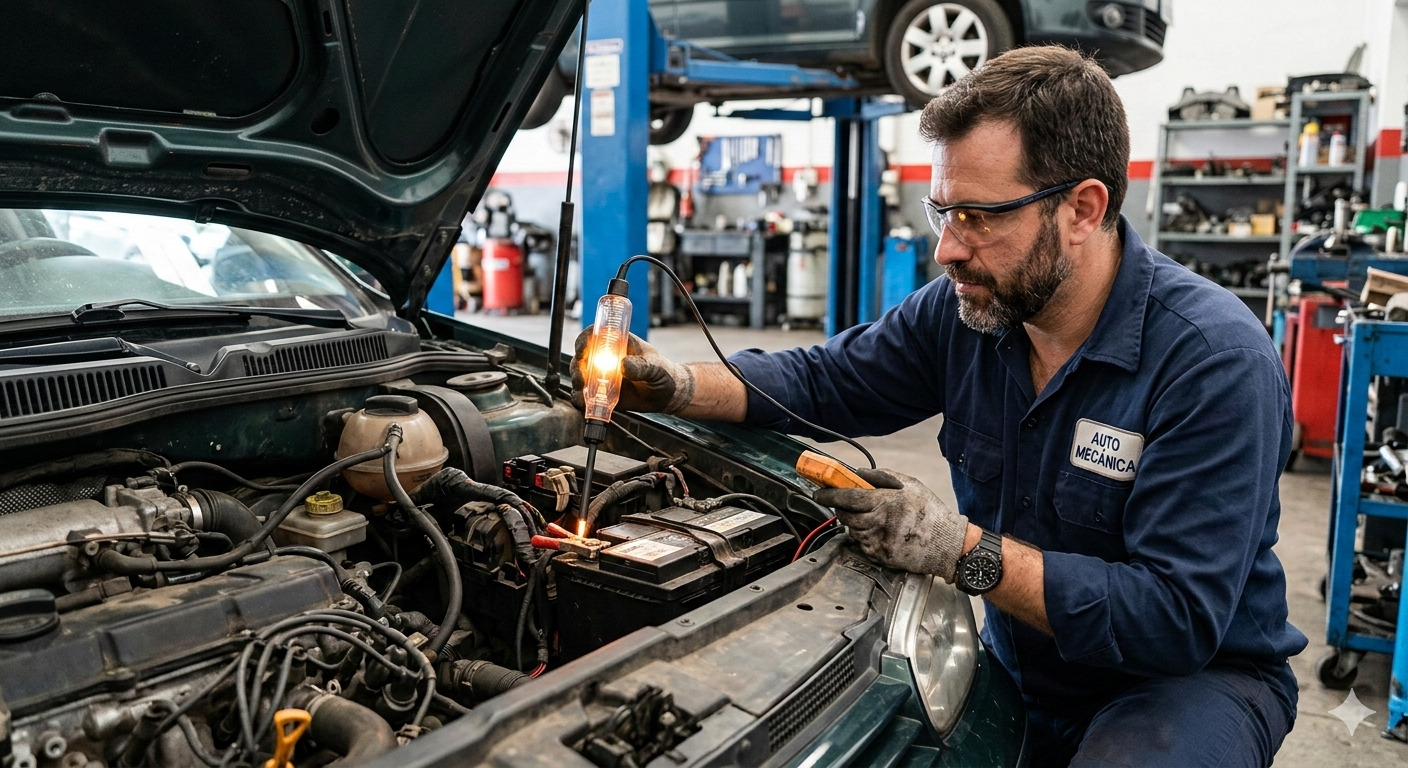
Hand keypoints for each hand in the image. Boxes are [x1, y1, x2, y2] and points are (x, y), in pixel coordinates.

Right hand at [571, 329, 695, 413]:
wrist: (668, 395)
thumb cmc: (664, 374)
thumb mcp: (656, 368)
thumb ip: (642, 366)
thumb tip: (624, 365)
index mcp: (618, 343)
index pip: (594, 335)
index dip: (584, 340)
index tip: (582, 350)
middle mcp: (606, 358)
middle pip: (581, 357)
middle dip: (578, 367)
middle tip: (583, 379)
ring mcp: (602, 376)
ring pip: (580, 376)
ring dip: (578, 384)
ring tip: (584, 393)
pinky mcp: (603, 394)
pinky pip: (586, 396)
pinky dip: (582, 400)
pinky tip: (586, 403)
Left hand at [814, 468, 968, 579]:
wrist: (947, 544)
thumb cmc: (930, 512)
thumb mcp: (910, 485)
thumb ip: (881, 477)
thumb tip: (858, 473)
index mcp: (886, 501)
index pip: (848, 496)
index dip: (830, 494)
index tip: (819, 492)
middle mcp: (880, 522)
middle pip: (845, 515)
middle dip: (840, 509)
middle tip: (843, 504)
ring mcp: (879, 541)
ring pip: (852, 530)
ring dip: (854, 523)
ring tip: (871, 517)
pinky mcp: (880, 556)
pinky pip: (862, 544)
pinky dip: (864, 537)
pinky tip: (879, 532)